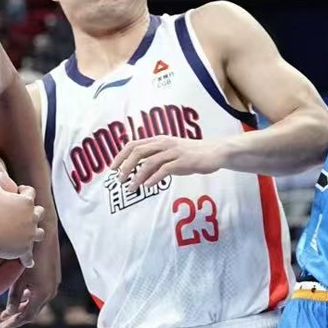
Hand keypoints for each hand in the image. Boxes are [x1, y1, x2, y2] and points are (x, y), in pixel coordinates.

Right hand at [0, 161, 45, 263]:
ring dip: (36, 232)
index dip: (25, 191)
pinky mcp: (24, 249)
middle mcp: (32, 218)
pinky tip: (29, 262)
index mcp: (26, 202)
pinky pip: (28, 255)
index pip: (30, 192)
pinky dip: (28, 258)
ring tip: (32, 234)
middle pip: (39, 212)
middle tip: (27, 212)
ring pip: (39, 233)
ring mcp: (30, 235)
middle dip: (34, 211)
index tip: (20, 190)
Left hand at [0, 250, 59, 327]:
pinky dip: (29, 298)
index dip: (13, 324)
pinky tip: (21, 296)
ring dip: (23, 308)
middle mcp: (51, 292)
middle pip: (32, 312)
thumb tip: (10, 312)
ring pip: (37, 303)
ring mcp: (54, 285)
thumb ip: (14, 297)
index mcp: (42, 293)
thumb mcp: (18, 278)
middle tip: (2, 321)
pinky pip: (41, 294)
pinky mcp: (53, 278)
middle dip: (16, 317)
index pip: (26, 316)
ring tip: (8, 311)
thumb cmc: (28, 254)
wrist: (44, 234)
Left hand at [110, 136, 227, 187]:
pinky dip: (153, 178)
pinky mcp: (183, 161)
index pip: (134, 144)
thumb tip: (139, 170)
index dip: (120, 155)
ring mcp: (174, 151)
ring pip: (149, 162)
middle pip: (138, 151)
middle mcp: (164, 143)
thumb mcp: (171, 153)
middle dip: (125, 165)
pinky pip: (164, 170)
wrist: (215, 153)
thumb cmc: (192, 154)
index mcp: (159, 140)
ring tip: (130, 188)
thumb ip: (156, 158)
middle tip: (118, 180)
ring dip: (137, 176)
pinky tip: (147, 186)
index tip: (112, 168)